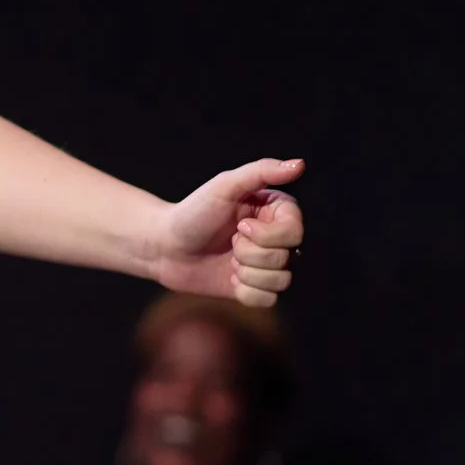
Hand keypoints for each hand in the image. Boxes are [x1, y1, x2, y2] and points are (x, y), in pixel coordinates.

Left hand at [155, 157, 305, 306]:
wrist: (164, 246)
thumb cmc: (193, 212)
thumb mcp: (224, 186)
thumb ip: (261, 171)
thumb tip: (300, 164)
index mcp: (276, 212)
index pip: (295, 231)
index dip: (266, 234)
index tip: (239, 225)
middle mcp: (278, 239)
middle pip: (287, 257)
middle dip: (250, 252)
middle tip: (229, 241)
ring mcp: (268, 265)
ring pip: (281, 281)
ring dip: (247, 272)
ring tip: (228, 259)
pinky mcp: (256, 288)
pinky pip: (267, 299)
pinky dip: (244, 291)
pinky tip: (229, 277)